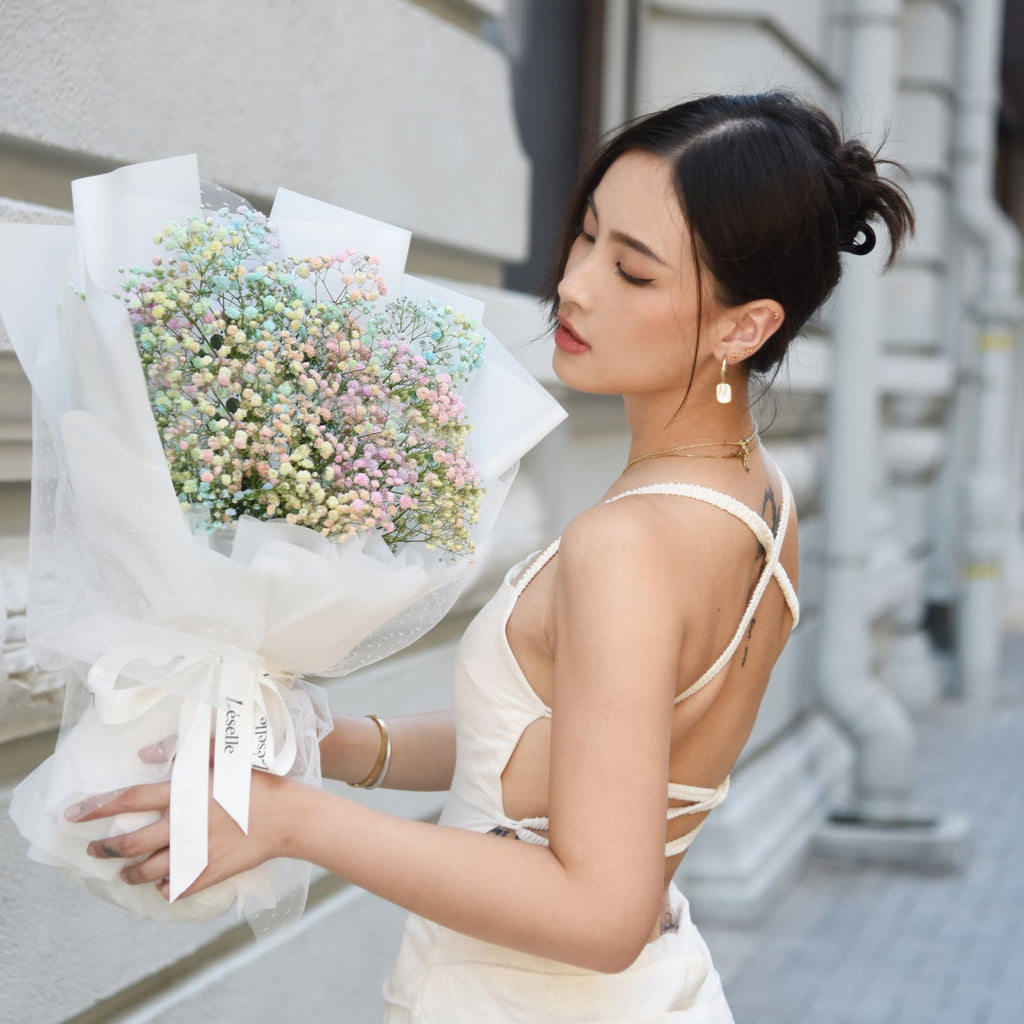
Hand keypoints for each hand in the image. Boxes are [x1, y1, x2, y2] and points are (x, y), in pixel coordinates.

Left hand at [66, 768, 293, 899]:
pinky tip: (160, 883)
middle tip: (94, 850)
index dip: (96, 807)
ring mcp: (194, 852)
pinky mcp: (208, 873)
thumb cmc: (259, 780)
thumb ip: (186, 752)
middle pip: (128, 844)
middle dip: (104, 849)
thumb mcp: (225, 755)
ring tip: (123, 873)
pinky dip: (162, 887)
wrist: (290, 816)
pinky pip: (174, 886)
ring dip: (128, 873)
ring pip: (146, 871)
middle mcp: (182, 825)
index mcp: (183, 794)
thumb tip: (148, 754)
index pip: (128, 800)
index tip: (73, 814)